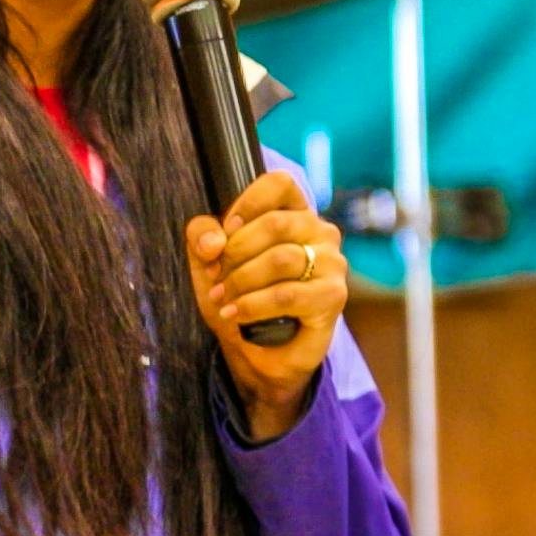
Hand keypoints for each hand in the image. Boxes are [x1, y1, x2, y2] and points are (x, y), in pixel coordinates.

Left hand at [185, 170, 347, 439]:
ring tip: (223, 298)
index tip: (226, 230)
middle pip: (275, 223)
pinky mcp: (333, 297)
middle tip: (215, 277)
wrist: (256, 352)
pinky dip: (254, 304)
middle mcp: (319, 231)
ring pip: (281, 258)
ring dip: (241, 281)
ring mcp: (331, 263)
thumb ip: (203, 237)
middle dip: (235, 252)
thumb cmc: (238, 296)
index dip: (247, 202)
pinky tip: (236, 313)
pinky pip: (288, 294)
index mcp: (293, 212)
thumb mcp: (208, 262)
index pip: (280, 183)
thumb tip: (213, 240)